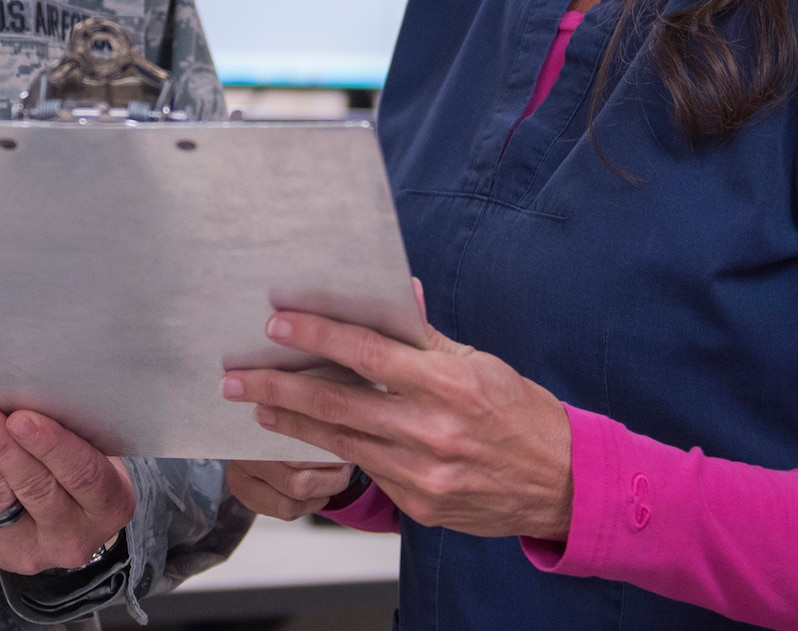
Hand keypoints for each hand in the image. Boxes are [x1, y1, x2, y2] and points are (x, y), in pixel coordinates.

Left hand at [0, 399, 136, 574]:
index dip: (51, 445)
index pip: (82, 473)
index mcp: (109, 505)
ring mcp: (31, 550)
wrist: (70, 512)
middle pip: (33, 488)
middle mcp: (73, 537)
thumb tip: (29, 381)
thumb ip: (73, 426)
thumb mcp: (95, 445)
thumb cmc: (84, 461)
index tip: (21, 417)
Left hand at [222, 308, 572, 540]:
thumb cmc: (520, 414)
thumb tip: (394, 292)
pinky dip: (334, 452)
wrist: (561, 484)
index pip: (367, 354)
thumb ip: (425, 335)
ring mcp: (423, 475)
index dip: (317, 338)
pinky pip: (367, 470)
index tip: (277, 325)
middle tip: (236, 378)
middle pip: (337, 406)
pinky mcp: (420, 505)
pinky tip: (306, 438)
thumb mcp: (478, 363)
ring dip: (291, 424)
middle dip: (278, 388)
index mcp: (449, 384)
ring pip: (341, 443)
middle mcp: (432, 431)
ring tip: (255, 406)